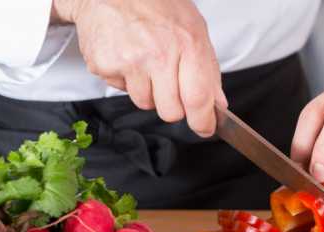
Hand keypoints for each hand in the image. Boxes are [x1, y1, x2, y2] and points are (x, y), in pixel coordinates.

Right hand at [52, 0, 226, 136]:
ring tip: (146, 63)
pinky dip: (125, 79)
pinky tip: (127, 56)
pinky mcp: (105, 65)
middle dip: (174, 106)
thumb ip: (209, 69)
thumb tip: (218, 104)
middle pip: (171, 112)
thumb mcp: (194, 30)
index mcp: (187, 45)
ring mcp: (130, 62)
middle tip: (170, 84)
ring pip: (145, 104)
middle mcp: (158, 56)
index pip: (199, 99)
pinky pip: (120, 89)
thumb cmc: (157, 6)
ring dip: (148, 92)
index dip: (203, 121)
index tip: (205, 128)